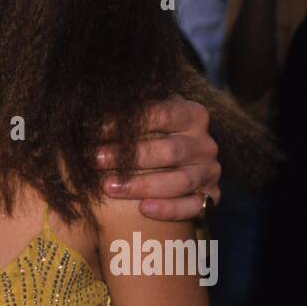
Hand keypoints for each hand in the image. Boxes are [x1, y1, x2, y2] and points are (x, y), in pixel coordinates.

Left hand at [94, 96, 220, 221]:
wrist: (174, 161)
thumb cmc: (152, 132)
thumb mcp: (147, 112)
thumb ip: (133, 105)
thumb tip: (102, 96)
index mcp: (192, 115)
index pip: (163, 114)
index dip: (130, 121)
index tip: (98, 128)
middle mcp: (205, 143)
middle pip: (169, 151)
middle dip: (129, 156)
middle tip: (96, 158)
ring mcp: (209, 172)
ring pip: (179, 181)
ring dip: (142, 185)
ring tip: (108, 186)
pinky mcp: (210, 197)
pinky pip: (192, 207)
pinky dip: (169, 209)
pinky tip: (143, 209)